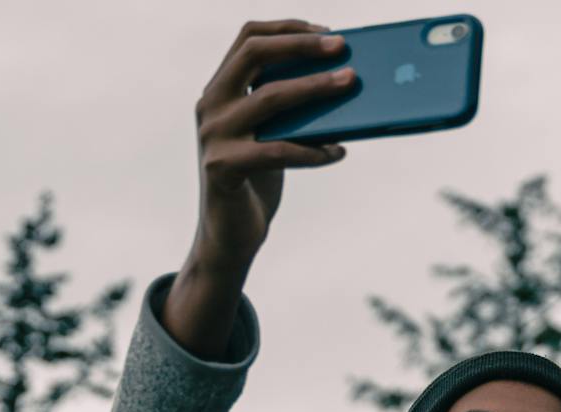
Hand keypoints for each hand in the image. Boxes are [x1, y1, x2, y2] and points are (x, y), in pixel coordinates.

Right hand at [192, 20, 351, 267]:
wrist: (230, 234)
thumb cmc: (260, 179)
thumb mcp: (273, 134)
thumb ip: (291, 109)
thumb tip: (344, 83)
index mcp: (220, 88)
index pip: (248, 37)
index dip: (288, 27)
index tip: (327, 30)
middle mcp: (210, 104)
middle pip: (254, 53)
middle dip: (302, 45)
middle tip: (343, 48)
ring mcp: (213, 134)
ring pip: (268, 97)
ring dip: (315, 87)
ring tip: (350, 84)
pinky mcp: (222, 167)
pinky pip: (277, 151)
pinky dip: (313, 151)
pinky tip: (339, 152)